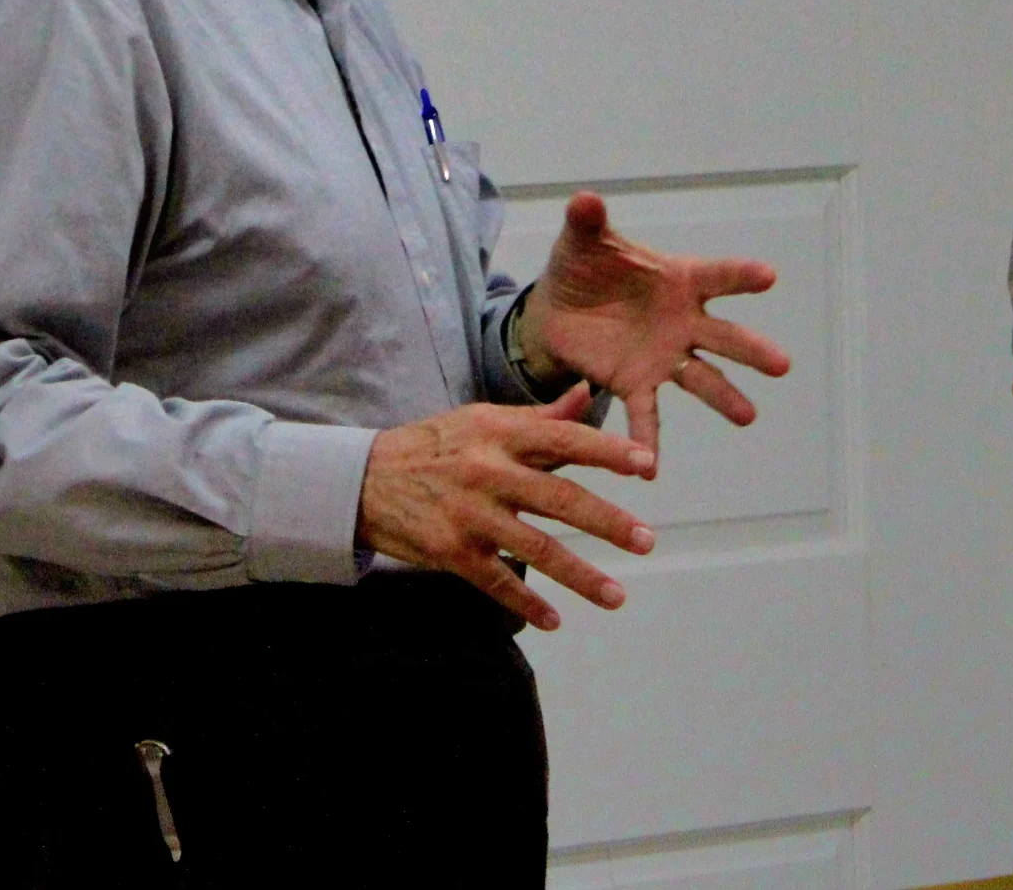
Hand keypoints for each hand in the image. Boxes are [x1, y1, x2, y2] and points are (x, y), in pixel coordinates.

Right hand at [357, 384, 656, 630]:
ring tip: (617, 595)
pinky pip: (497, 582)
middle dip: (607, 522)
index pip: (564, 439)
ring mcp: (470, 515)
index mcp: (500, 433)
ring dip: (580, 576)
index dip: (608, 452)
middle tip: (646, 540)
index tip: (648, 465)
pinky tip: (555, 619)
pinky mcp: (451, 551)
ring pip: (536, 549)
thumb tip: (586, 394)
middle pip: (559, 499)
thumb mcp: (482, 420)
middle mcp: (488, 472)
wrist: (364, 479)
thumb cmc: (435, 445)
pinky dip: (527, 603)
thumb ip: (539, 417)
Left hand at [519, 193, 789, 462]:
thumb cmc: (584, 266)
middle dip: (752, 349)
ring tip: (748, 416)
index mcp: (677, 279)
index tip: (769, 276)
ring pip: (702, 378)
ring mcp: (664, 355)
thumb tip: (585, 198)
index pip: (716, 275)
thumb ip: (588, 222)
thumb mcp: (582, 241)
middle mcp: (682, 321)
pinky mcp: (636, 383)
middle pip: (724, 336)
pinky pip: (647, 414)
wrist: (559, 309)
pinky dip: (649, 441)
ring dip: (724, 397)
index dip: (741, 276)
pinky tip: (651, 469)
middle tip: (782, 364)